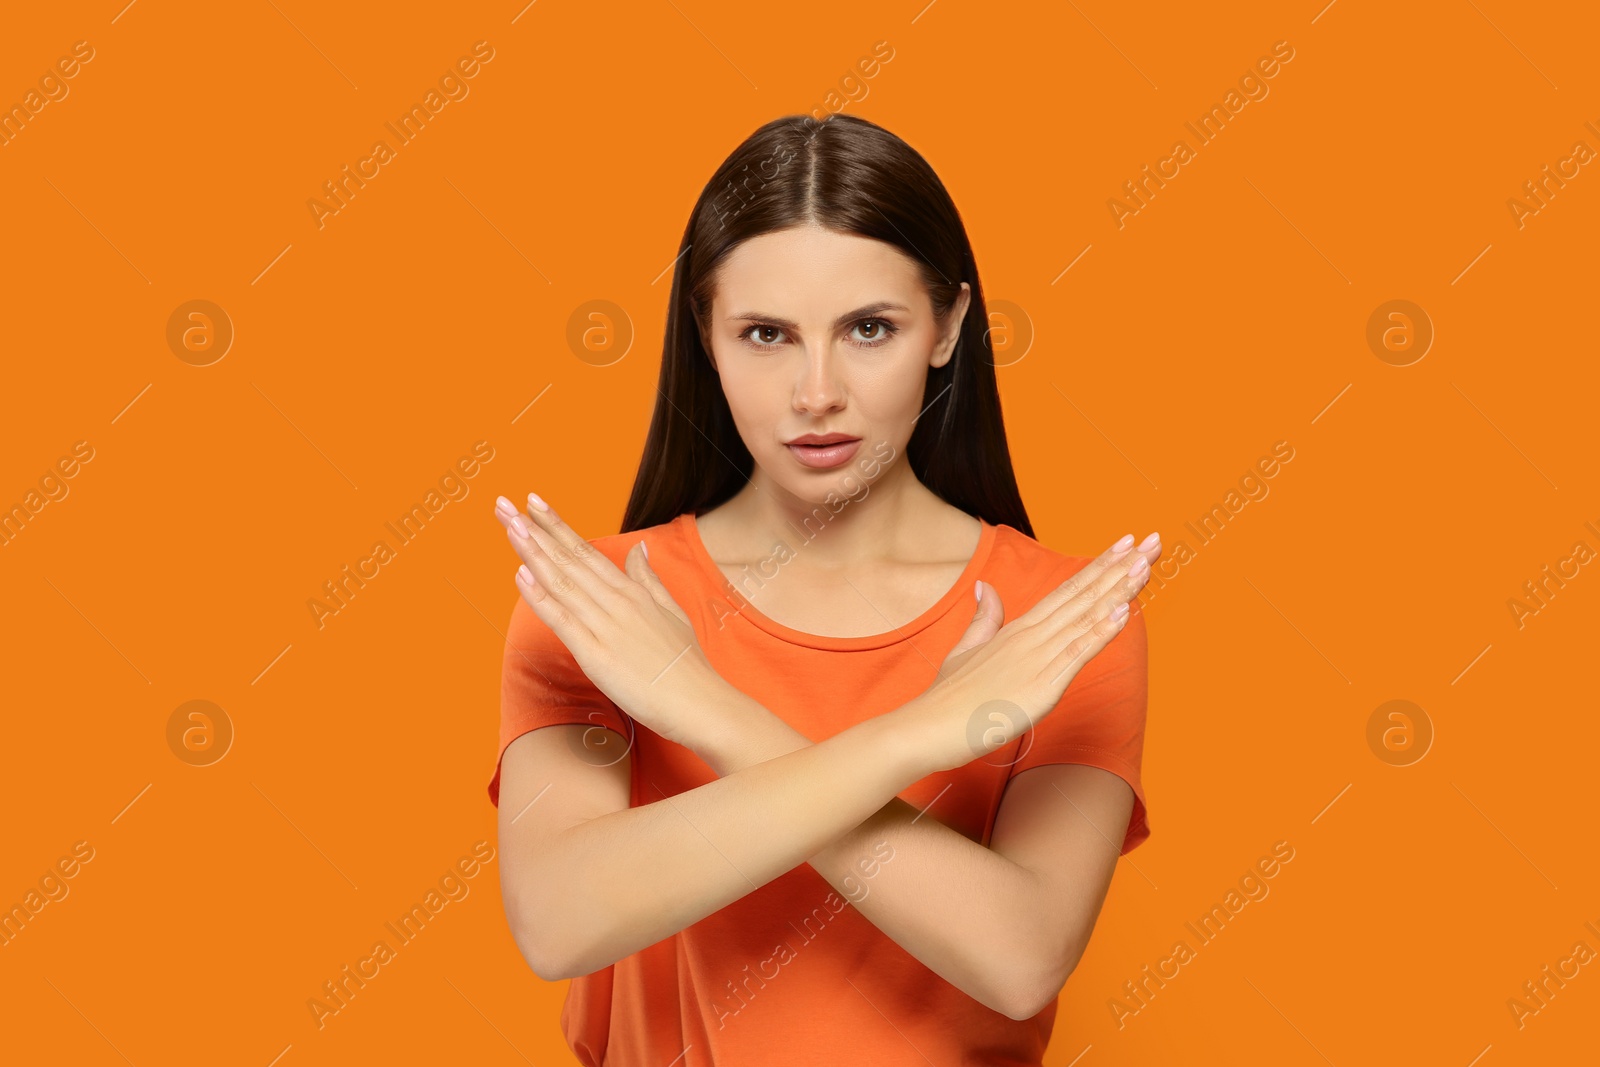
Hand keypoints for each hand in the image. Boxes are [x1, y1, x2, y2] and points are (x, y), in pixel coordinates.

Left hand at [494, 493, 714, 749]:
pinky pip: (563, 620)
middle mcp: (618, 602)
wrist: (701, 703)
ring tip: (509, 526)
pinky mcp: (596, 655)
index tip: (533, 502)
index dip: (557, 526)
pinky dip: (540, 596)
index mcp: (634, 592)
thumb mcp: (673, 612)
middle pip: (569, 559)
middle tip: (505, 505)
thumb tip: (640, 548)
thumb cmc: (688, 665)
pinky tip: (521, 575)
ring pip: (563, 582)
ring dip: (533, 553)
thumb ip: (650, 579)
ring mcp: (606, 626)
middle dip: (535, 530)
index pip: (587, 552)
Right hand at [907, 532, 1160, 772]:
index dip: (1099, 566)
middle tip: (1153, 540)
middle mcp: (1030, 637)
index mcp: (1017, 630)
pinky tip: (1123, 613)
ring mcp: (1036, 660)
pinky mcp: (1040, 687)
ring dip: (1118, 591)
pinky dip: (1101, 632)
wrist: (925, 728)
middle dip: (1119, 567)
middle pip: (1082, 595)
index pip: (1066, 590)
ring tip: (1145, 564)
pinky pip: (1076, 655)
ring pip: (1085, 618)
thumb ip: (982, 620)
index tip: (1126, 543)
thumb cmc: (946, 698)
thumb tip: (985, 588)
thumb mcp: (964, 651)